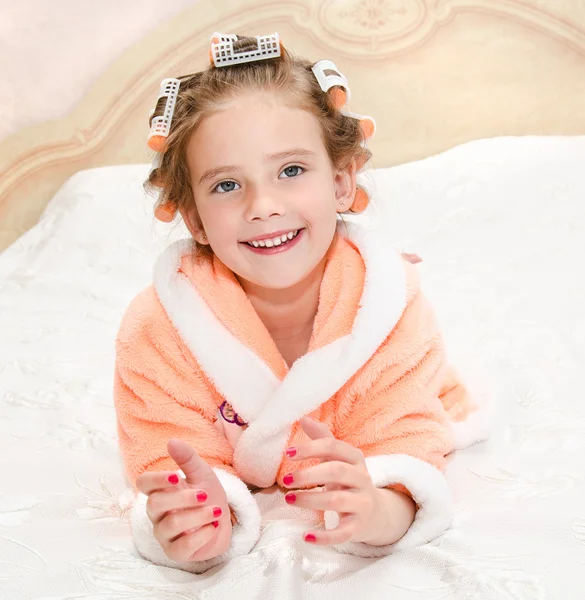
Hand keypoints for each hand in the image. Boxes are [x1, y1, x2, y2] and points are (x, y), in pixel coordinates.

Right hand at [136, 439, 231, 561]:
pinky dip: (202, 535)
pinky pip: (181, 547)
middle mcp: (158, 513)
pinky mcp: (175, 552)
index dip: (155, 480)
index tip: (176, 477)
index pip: (143, 484)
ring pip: (170, 525)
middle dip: (183, 498)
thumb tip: (171, 441)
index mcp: (161, 491)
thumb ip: (187, 459)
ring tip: (216, 511)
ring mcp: (164, 534)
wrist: (223, 521)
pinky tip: (213, 527)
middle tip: (205, 495)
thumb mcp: (202, 474)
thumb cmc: (207, 495)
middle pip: (154, 505)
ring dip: (197, 516)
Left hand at [281, 417, 386, 545]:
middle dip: (309, 475)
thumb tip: (303, 417)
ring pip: (337, 501)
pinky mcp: (359, 527)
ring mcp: (362, 503)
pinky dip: (325, 537)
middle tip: (285, 480)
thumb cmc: (348, 480)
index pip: (334, 447)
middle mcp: (362, 478)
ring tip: (288, 499)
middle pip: (336, 471)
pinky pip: (342, 533)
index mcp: (355, 458)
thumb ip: (322, 438)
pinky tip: (306, 536)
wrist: (375, 512)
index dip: (310, 448)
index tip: (287, 453)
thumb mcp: (339, 458)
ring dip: (310, 500)